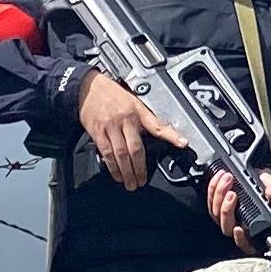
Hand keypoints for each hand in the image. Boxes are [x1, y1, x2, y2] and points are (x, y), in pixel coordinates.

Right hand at [78, 68, 193, 195]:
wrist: (88, 87)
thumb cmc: (111, 94)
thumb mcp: (132, 101)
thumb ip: (142, 118)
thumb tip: (154, 135)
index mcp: (137, 111)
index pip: (157, 125)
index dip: (171, 135)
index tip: (182, 143)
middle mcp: (125, 120)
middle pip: (136, 148)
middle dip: (140, 168)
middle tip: (142, 181)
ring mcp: (111, 127)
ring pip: (121, 154)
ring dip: (127, 172)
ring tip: (131, 183)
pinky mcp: (98, 132)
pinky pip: (106, 153)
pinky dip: (112, 167)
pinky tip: (117, 175)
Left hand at [203, 168, 258, 248]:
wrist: (260, 179)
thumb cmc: (267, 189)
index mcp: (255, 229)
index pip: (246, 243)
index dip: (240, 238)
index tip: (239, 229)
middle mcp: (239, 226)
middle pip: (226, 226)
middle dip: (227, 209)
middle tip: (233, 193)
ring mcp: (226, 217)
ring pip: (216, 214)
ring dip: (219, 195)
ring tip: (227, 180)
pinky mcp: (216, 206)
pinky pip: (211, 201)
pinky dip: (213, 188)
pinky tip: (219, 178)